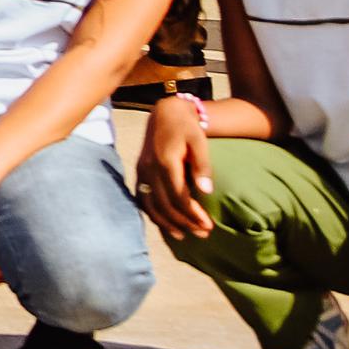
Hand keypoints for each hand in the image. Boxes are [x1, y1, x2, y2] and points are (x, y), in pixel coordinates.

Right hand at [136, 97, 217, 240]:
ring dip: (167, 223)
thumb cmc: (186, 128)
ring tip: (184, 234)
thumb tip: (206, 191)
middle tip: (203, 233)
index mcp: (166, 162)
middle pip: (165, 205)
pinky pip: (142, 199)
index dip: (193, 214)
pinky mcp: (139, 172)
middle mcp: (150, 169)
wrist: (165, 114)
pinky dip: (153, 214)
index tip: (209, 225)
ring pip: (151, 205)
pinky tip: (166, 223)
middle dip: (185, 222)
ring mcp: (142, 171)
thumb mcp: (199, 142)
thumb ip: (202, 166)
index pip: (179, 197)